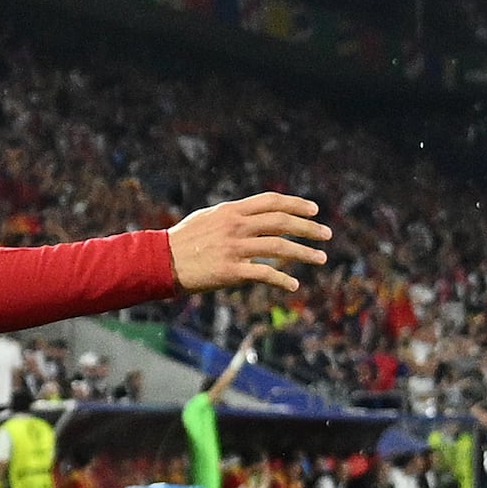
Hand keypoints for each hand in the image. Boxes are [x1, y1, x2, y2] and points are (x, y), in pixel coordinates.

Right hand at [169, 190, 331, 292]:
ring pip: (279, 247)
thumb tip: (258, 215)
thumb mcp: (209, 218)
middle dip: (308, 228)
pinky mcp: (230, 271)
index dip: (296, 204)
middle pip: (282, 222)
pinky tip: (292, 285)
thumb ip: (234, 215)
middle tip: (326, 234)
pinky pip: (264, 274)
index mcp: (231, 211)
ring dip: (304, 253)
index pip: (272, 202)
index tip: (314, 210)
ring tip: (320, 259)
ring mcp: (234, 249)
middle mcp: (235, 226)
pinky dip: (282, 280)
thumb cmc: (184, 241)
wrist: (160, 262)